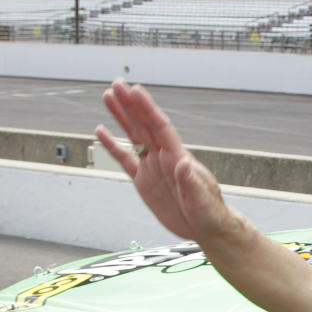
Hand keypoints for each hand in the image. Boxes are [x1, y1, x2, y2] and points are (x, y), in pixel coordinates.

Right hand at [95, 79, 232, 240]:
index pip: (160, 128)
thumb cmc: (209, 213)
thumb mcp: (201, 200)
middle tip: (118, 84)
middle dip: (131, 105)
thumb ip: (191, 182)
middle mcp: (164, 158)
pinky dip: (113, 145)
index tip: (136, 91)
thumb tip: (184, 164)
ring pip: (133, 136)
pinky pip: (125, 159)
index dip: (147, 109)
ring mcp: (153, 167)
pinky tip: (102, 132)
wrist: (206, 227)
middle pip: (144, 125)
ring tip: (109, 97)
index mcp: (177, 159)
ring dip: (121, 117)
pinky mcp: (144, 181)